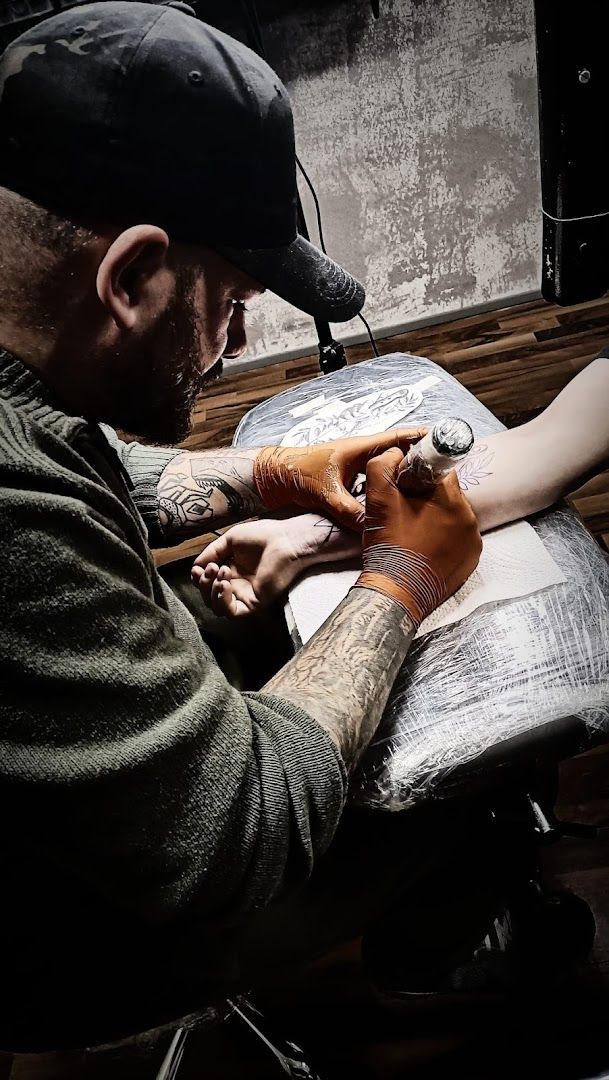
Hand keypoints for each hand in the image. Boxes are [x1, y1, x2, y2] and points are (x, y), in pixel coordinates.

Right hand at [191, 519, 308, 617]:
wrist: (285, 541)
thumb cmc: (263, 536)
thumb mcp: (230, 539)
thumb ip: (212, 552)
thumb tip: (196, 566)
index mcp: (231, 569)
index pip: (207, 582)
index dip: (199, 577)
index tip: (199, 568)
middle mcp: (237, 584)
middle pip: (208, 595)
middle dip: (204, 583)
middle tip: (213, 568)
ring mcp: (245, 595)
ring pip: (217, 607)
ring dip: (212, 592)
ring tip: (222, 574)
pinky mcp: (254, 603)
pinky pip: (232, 613)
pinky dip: (222, 602)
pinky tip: (225, 585)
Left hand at [253, 428, 427, 532]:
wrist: (275, 478)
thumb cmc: (298, 475)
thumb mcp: (326, 495)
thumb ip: (349, 511)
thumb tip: (373, 527)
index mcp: (360, 448)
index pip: (398, 438)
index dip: (421, 438)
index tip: (443, 440)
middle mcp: (361, 454)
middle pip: (398, 454)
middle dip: (419, 460)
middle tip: (444, 472)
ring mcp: (356, 466)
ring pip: (388, 469)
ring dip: (405, 475)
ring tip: (428, 488)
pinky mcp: (350, 479)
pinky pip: (376, 481)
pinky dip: (388, 487)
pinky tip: (399, 501)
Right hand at [356, 448, 481, 626]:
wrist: (396, 592)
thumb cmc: (388, 546)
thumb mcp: (377, 499)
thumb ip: (383, 465)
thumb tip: (396, 453)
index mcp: (450, 496)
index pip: (440, 471)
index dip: (420, 477)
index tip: (408, 490)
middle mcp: (469, 516)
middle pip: (448, 494)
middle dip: (429, 499)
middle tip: (406, 515)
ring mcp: (473, 540)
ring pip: (454, 517)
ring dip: (438, 519)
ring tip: (415, 534)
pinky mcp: (472, 559)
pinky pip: (460, 539)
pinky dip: (446, 540)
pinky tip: (427, 548)